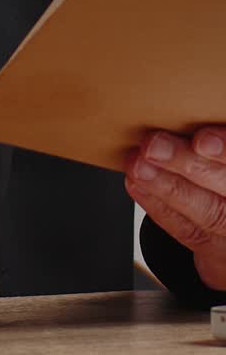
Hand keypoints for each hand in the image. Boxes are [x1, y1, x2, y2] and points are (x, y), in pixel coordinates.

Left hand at [125, 127, 225, 289]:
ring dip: (166, 185)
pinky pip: (188, 231)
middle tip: (153, 145)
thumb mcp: (221, 155)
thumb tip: (179, 100)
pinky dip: (159, 206)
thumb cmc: (220, 173)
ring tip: (138, 165)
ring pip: (207, 212)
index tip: (202, 139)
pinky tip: (137, 184)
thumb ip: (214, 140)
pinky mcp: (217, 253)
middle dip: (188, 164)